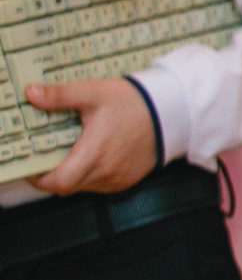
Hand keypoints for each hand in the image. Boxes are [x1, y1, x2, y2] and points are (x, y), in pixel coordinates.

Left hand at [26, 78, 157, 194]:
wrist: (172, 110)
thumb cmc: (134, 103)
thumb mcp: (93, 93)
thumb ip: (60, 95)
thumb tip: (32, 93)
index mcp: (94, 154)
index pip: (57, 182)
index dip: (40, 177)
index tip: (34, 164)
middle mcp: (106, 172)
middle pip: (67, 185)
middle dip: (56, 172)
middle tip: (54, 152)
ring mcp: (118, 179)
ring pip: (84, 186)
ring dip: (75, 173)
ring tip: (78, 150)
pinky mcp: (129, 180)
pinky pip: (101, 185)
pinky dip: (93, 174)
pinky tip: (98, 155)